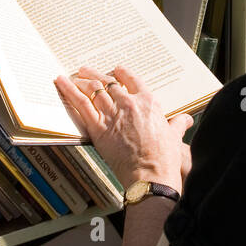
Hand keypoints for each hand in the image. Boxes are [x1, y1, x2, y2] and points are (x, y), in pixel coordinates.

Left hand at [54, 66, 192, 193]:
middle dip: (96, 76)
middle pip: (108, 84)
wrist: (150, 175)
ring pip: (93, 90)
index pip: (132, 80)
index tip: (116, 71)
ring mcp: (112, 115)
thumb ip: (178, 124)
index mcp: (148, 102)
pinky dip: (69, 91)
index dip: (121, 74)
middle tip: (86, 71)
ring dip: (82, 81)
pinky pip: (80, 105)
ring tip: (75, 75)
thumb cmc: (164, 158)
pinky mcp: (98, 129)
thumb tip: (185, 120)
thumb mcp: (174, 136)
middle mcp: (129, 104)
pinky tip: (61, 83)